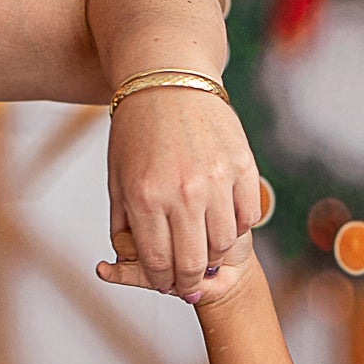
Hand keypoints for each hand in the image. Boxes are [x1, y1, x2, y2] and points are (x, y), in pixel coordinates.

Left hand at [102, 83, 259, 301]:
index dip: (162, 281)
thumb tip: (139, 267)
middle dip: (188, 281)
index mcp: (146, 198)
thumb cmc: (136, 132)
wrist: (167, 80)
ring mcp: (216, 179)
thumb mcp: (117, 180)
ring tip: (204, 248)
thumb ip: (125, 226)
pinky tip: (223, 222)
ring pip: (224, 245)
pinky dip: (237, 227)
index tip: (165, 283)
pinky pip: (246, 216)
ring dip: (213, 255)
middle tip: (188, 282)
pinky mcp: (242, 166)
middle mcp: (183, 192)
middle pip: (193, 263)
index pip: (158, 263)